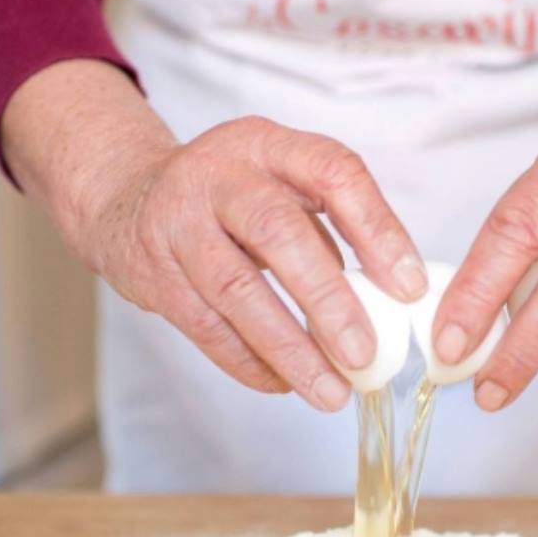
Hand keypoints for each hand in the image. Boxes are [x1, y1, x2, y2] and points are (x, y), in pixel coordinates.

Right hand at [1, 61, 427, 412]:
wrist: (128, 198)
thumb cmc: (232, 197)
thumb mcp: (280, 182)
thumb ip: (331, 224)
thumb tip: (393, 298)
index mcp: (268, 144)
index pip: (334, 173)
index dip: (376, 230)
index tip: (410, 288)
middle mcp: (219, 175)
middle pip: (277, 232)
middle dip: (326, 299)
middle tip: (364, 355)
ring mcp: (178, 222)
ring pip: (236, 290)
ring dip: (289, 348)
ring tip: (331, 392)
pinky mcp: (153, 272)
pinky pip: (205, 326)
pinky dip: (248, 361)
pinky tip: (284, 384)